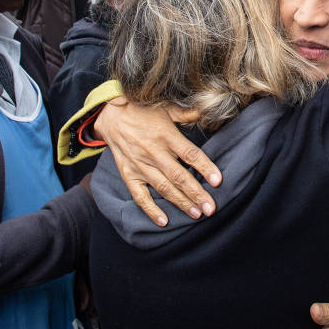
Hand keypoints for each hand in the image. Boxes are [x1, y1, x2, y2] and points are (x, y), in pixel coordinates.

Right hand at [93, 97, 221, 225]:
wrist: (110, 116)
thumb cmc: (142, 111)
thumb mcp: (165, 107)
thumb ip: (186, 113)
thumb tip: (207, 112)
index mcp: (166, 135)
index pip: (190, 154)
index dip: (205, 168)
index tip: (218, 181)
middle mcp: (154, 152)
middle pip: (178, 176)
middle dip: (196, 193)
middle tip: (210, 208)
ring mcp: (140, 165)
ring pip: (163, 188)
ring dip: (180, 202)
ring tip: (196, 214)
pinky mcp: (129, 174)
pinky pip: (139, 195)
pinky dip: (150, 210)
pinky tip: (163, 221)